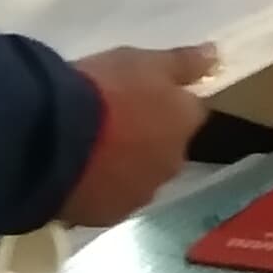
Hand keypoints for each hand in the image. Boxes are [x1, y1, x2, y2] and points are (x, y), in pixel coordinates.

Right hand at [63, 46, 216, 223]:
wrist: (56, 137)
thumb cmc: (104, 90)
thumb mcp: (143, 61)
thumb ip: (183, 62)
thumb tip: (216, 56)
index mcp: (185, 122)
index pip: (188, 112)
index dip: (164, 104)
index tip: (138, 96)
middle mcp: (173, 162)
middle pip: (166, 147)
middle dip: (146, 138)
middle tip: (111, 122)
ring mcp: (142, 193)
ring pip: (139, 176)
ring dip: (124, 165)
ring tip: (89, 149)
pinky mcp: (110, 215)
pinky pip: (110, 198)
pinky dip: (100, 188)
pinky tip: (77, 173)